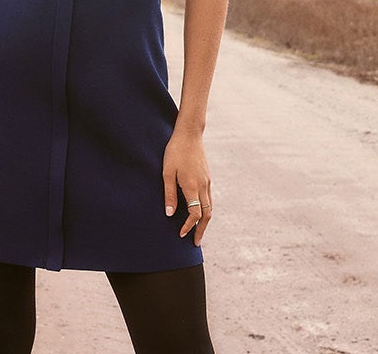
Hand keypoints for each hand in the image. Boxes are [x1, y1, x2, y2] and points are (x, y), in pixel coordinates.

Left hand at [162, 131, 212, 245]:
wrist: (189, 134)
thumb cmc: (174, 152)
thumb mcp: (167, 172)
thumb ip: (169, 194)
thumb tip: (170, 214)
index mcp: (192, 186)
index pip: (195, 214)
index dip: (188, 226)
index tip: (180, 234)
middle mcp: (203, 186)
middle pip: (206, 214)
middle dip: (201, 230)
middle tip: (195, 243)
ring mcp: (207, 182)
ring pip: (210, 207)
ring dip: (205, 222)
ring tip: (198, 232)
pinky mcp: (207, 178)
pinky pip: (209, 199)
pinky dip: (206, 210)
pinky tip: (199, 213)